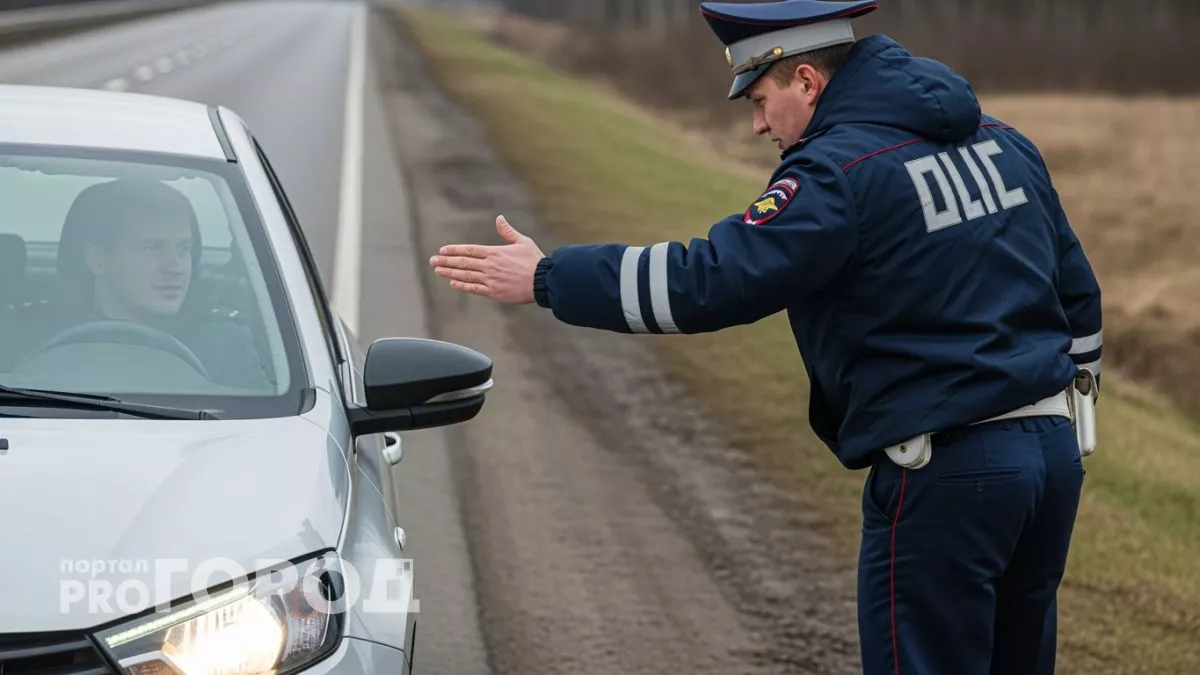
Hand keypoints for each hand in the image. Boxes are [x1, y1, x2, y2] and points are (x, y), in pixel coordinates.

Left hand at [429, 215, 544, 303]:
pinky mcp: (494, 292)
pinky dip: (462, 285)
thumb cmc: (535, 261)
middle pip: (463, 262)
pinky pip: (474, 289)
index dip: (454, 250)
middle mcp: (489, 265)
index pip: (469, 250)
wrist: (543, 281)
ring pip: (465, 275)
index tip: (442, 250)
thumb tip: (499, 218)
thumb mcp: (523, 241)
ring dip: (449, 272)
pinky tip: (452, 283)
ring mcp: (490, 279)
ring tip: (437, 270)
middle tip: (432, 260)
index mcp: (495, 252)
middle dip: (446, 261)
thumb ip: (508, 231)